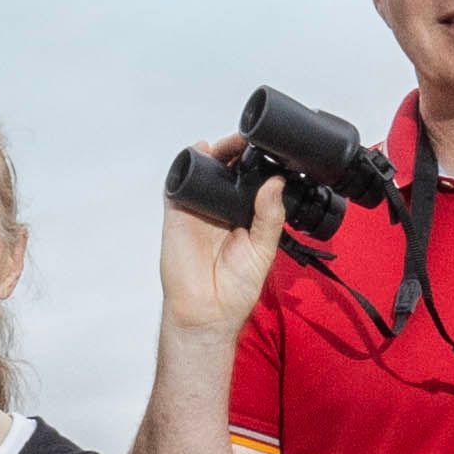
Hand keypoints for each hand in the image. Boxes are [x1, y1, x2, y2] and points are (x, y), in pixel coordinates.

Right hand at [153, 157, 284, 344]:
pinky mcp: (178, 213)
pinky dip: (188, 164)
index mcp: (245, 217)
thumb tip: (275, 183)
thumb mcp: (263, 250)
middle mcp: (222, 210)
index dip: (258, 165)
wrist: (207, 312)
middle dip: (237, 152)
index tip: (271, 150)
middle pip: (227, 170)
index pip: (251, 183)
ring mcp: (199, 209)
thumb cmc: (234, 290)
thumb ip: (270, 217)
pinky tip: (201, 151)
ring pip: (206, 171)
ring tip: (230, 144)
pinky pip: (179, 183)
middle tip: (249, 142)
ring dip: (216, 152)